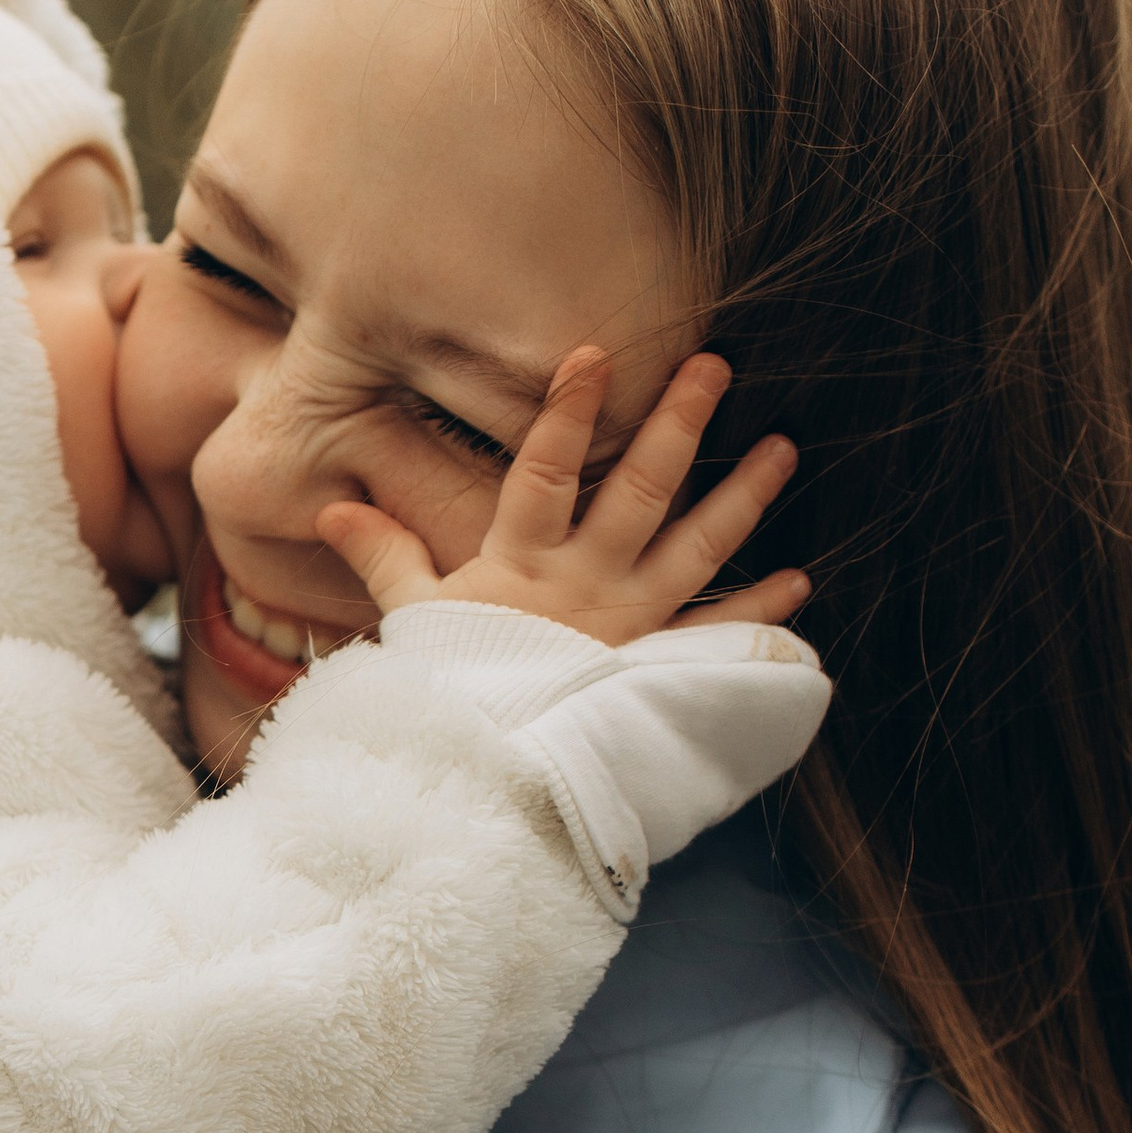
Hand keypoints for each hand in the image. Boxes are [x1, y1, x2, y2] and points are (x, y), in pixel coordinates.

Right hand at [318, 349, 805, 645]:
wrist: (485, 779)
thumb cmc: (446, 693)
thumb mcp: (410, 620)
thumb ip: (384, 557)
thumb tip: (332, 506)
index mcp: (522, 563)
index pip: (544, 470)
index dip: (566, 410)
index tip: (593, 352)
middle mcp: (587, 584)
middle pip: (639, 491)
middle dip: (678, 424)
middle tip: (716, 365)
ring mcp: (631, 626)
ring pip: (695, 548)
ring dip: (742, 496)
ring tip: (783, 448)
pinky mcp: (656, 669)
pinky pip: (717, 634)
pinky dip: (760, 610)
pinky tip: (799, 580)